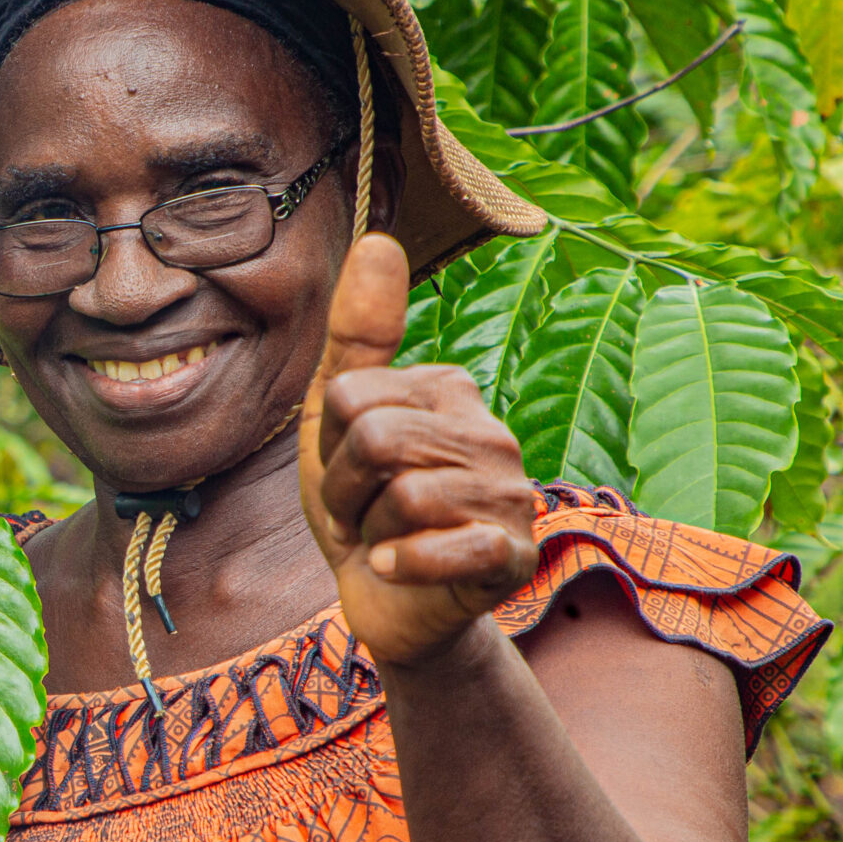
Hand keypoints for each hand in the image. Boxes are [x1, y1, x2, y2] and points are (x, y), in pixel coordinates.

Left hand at [297, 235, 538, 667]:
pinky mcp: (514, 554)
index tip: (348, 471)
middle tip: (361, 513)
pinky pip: (448, 549)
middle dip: (342, 490)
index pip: (350, 395)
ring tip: (385, 538)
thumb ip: (355, 333)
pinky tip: (400, 569)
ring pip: (401, 494)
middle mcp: (491, 432)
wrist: (388, 603)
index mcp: (448, 388)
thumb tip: (381, 239)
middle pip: (374, 440)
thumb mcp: (335, 417)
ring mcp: (511, 494)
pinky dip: (403, 566)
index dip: (328, 445)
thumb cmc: (359, 504)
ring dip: (368, 532)